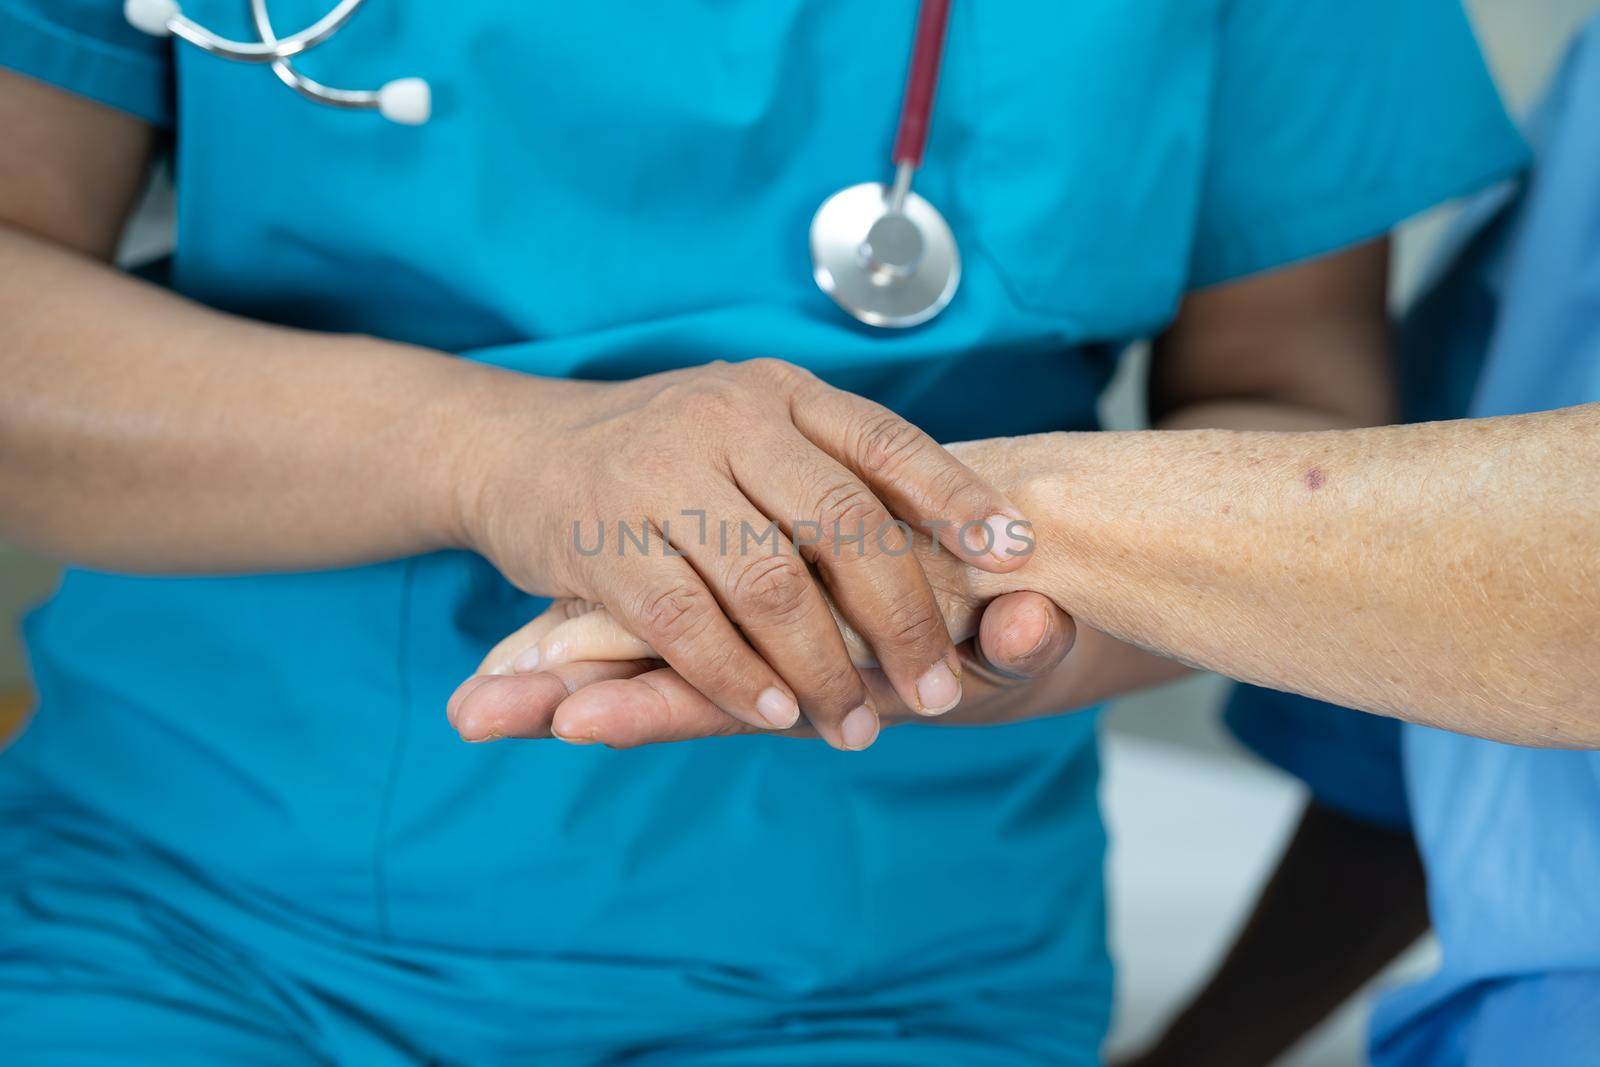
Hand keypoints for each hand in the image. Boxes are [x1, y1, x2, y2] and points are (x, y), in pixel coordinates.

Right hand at [455, 360, 1034, 749]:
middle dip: (903, 620)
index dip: (956, 498)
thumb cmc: (660, 453)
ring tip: (854, 725)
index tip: (1016, 554)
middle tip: (938, 692)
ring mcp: (660, 473)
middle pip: (843, 525)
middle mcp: (726, 418)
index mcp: (779, 392)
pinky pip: (684, 623)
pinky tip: (771, 715)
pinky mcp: (600, 538)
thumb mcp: (746, 426)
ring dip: (820, 670)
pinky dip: (734, 679)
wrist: (515, 447)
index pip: (886, 442)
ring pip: (769, 585)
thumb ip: (825, 466)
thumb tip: (959, 531)